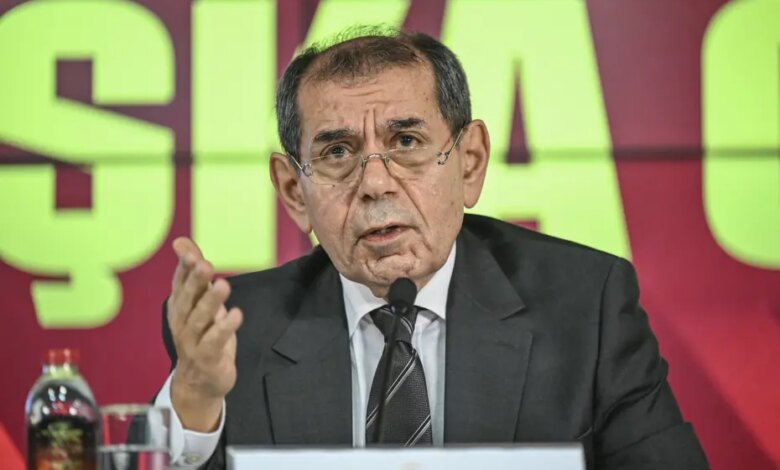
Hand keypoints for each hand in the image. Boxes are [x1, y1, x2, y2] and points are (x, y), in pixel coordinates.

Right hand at [166, 237, 242, 431]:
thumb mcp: (199, 302)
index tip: (189, 252)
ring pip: (200, 318)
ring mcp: (192, 340)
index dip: (184, 267)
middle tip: (206, 265)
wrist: (200, 382)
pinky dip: (225, 327)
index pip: (180, 282)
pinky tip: (237, 314)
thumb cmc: (201, 335)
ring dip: (211, 301)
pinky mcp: (207, 356)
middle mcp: (182, 321)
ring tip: (223, 285)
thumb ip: (195, 273)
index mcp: (179, 305)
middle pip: (187, 299)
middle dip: (196, 281)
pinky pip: (215, 340)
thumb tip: (182, 242)